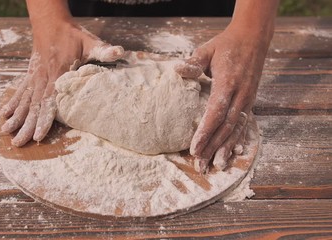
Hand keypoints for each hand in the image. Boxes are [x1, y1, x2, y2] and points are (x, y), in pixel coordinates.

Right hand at [0, 19, 123, 146]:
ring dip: (16, 117)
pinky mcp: (30, 74)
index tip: (38, 136)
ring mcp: (34, 76)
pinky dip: (12, 103)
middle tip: (17, 143)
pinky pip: (20, 91)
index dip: (44, 119)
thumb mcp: (90, 41)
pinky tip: (4, 114)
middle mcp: (42, 78)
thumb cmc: (72, 35)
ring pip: (24, 100)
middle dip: (25, 126)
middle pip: (33, 106)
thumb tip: (119, 52)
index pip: (49, 101)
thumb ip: (103, 50)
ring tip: (5, 132)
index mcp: (56, 74)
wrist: (51, 22)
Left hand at [176, 25, 270, 172]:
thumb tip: (177, 70)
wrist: (253, 39)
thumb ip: (194, 62)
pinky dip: (237, 141)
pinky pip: (243, 125)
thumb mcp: (207, 49)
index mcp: (227, 83)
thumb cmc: (226, 45)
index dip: (205, 133)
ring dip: (225, 149)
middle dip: (212, 147)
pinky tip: (232, 154)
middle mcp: (240, 95)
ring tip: (216, 165)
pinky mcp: (250, 102)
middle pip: (225, 127)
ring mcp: (247, 100)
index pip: (215, 113)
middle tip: (201, 165)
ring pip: (236, 129)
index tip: (194, 149)